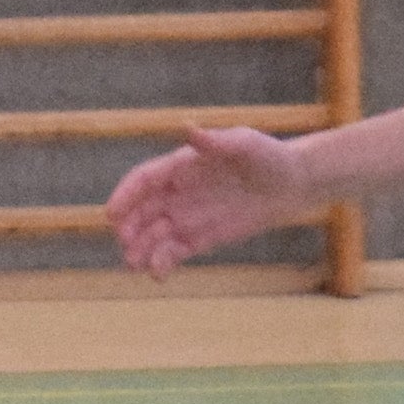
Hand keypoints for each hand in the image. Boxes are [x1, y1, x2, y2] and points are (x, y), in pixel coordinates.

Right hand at [108, 126, 324, 278]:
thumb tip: (187, 127)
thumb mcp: (244, 144)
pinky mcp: (200, 238)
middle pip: (142, 211)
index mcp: (180, 166)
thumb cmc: (268, 156)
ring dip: (141, 250)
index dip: (125, 195)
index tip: (112, 214)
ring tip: (137, 266)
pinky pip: (173, 252)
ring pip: (153, 235)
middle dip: (129, 229)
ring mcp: (186, 217)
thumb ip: (214, 141)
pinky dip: (162, 263)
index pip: (144, 180)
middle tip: (126, 245)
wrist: (291, 183)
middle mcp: (177, 192)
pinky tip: (158, 275)